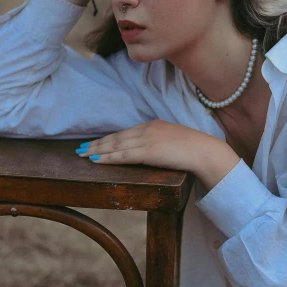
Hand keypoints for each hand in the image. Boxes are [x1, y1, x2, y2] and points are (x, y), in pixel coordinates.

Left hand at [75, 120, 240, 190]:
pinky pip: (122, 155)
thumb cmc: (196, 150)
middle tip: (80, 149)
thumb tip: (153, 151)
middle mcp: (147, 129)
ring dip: (96, 151)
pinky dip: (106, 158)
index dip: (108, 138)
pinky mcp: (148, 151)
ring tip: (82, 156)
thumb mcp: (175, 141)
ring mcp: (147, 139)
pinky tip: (95, 161)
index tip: (94, 143)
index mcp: (153, 125)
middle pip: (116, 137)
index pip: (124, 132)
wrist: (206, 152)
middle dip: (96, 144)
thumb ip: (161, 143)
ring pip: (115, 145)